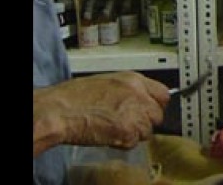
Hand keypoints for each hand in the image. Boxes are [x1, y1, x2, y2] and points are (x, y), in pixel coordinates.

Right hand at [34, 71, 170, 154]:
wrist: (60, 110)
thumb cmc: (73, 97)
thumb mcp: (106, 82)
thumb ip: (127, 90)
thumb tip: (137, 99)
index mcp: (133, 80)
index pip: (162, 94)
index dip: (155, 105)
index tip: (149, 111)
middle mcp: (138, 94)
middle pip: (157, 115)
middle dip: (145, 122)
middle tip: (128, 124)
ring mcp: (135, 113)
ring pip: (147, 131)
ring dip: (133, 134)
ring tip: (113, 130)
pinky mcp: (127, 131)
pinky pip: (134, 142)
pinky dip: (122, 143)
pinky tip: (108, 136)